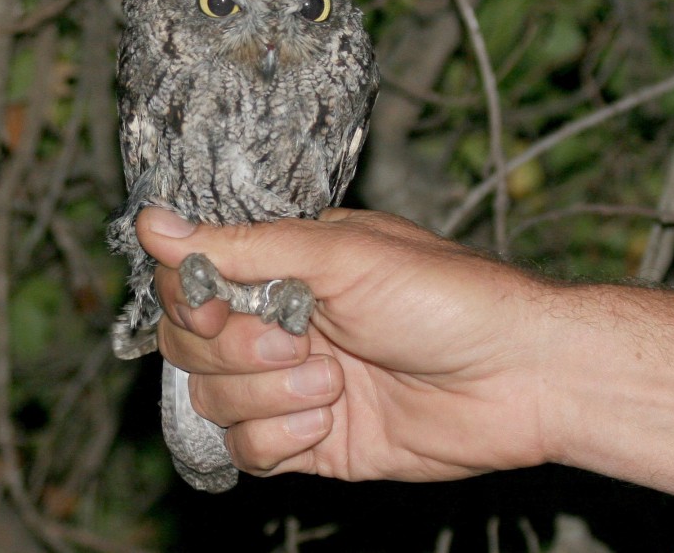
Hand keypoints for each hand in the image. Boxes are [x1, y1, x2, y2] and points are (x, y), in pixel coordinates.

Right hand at [136, 207, 549, 482]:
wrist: (521, 376)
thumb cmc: (444, 298)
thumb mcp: (338, 255)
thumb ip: (240, 246)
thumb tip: (153, 222)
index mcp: (283, 269)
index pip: (191, 282)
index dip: (190, 301)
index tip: (216, 308)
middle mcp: (280, 324)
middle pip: (189, 346)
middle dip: (236, 352)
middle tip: (299, 343)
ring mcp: (292, 385)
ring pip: (214, 400)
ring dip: (267, 397)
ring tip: (333, 383)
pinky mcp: (311, 440)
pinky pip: (248, 451)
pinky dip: (278, 438)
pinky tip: (326, 421)